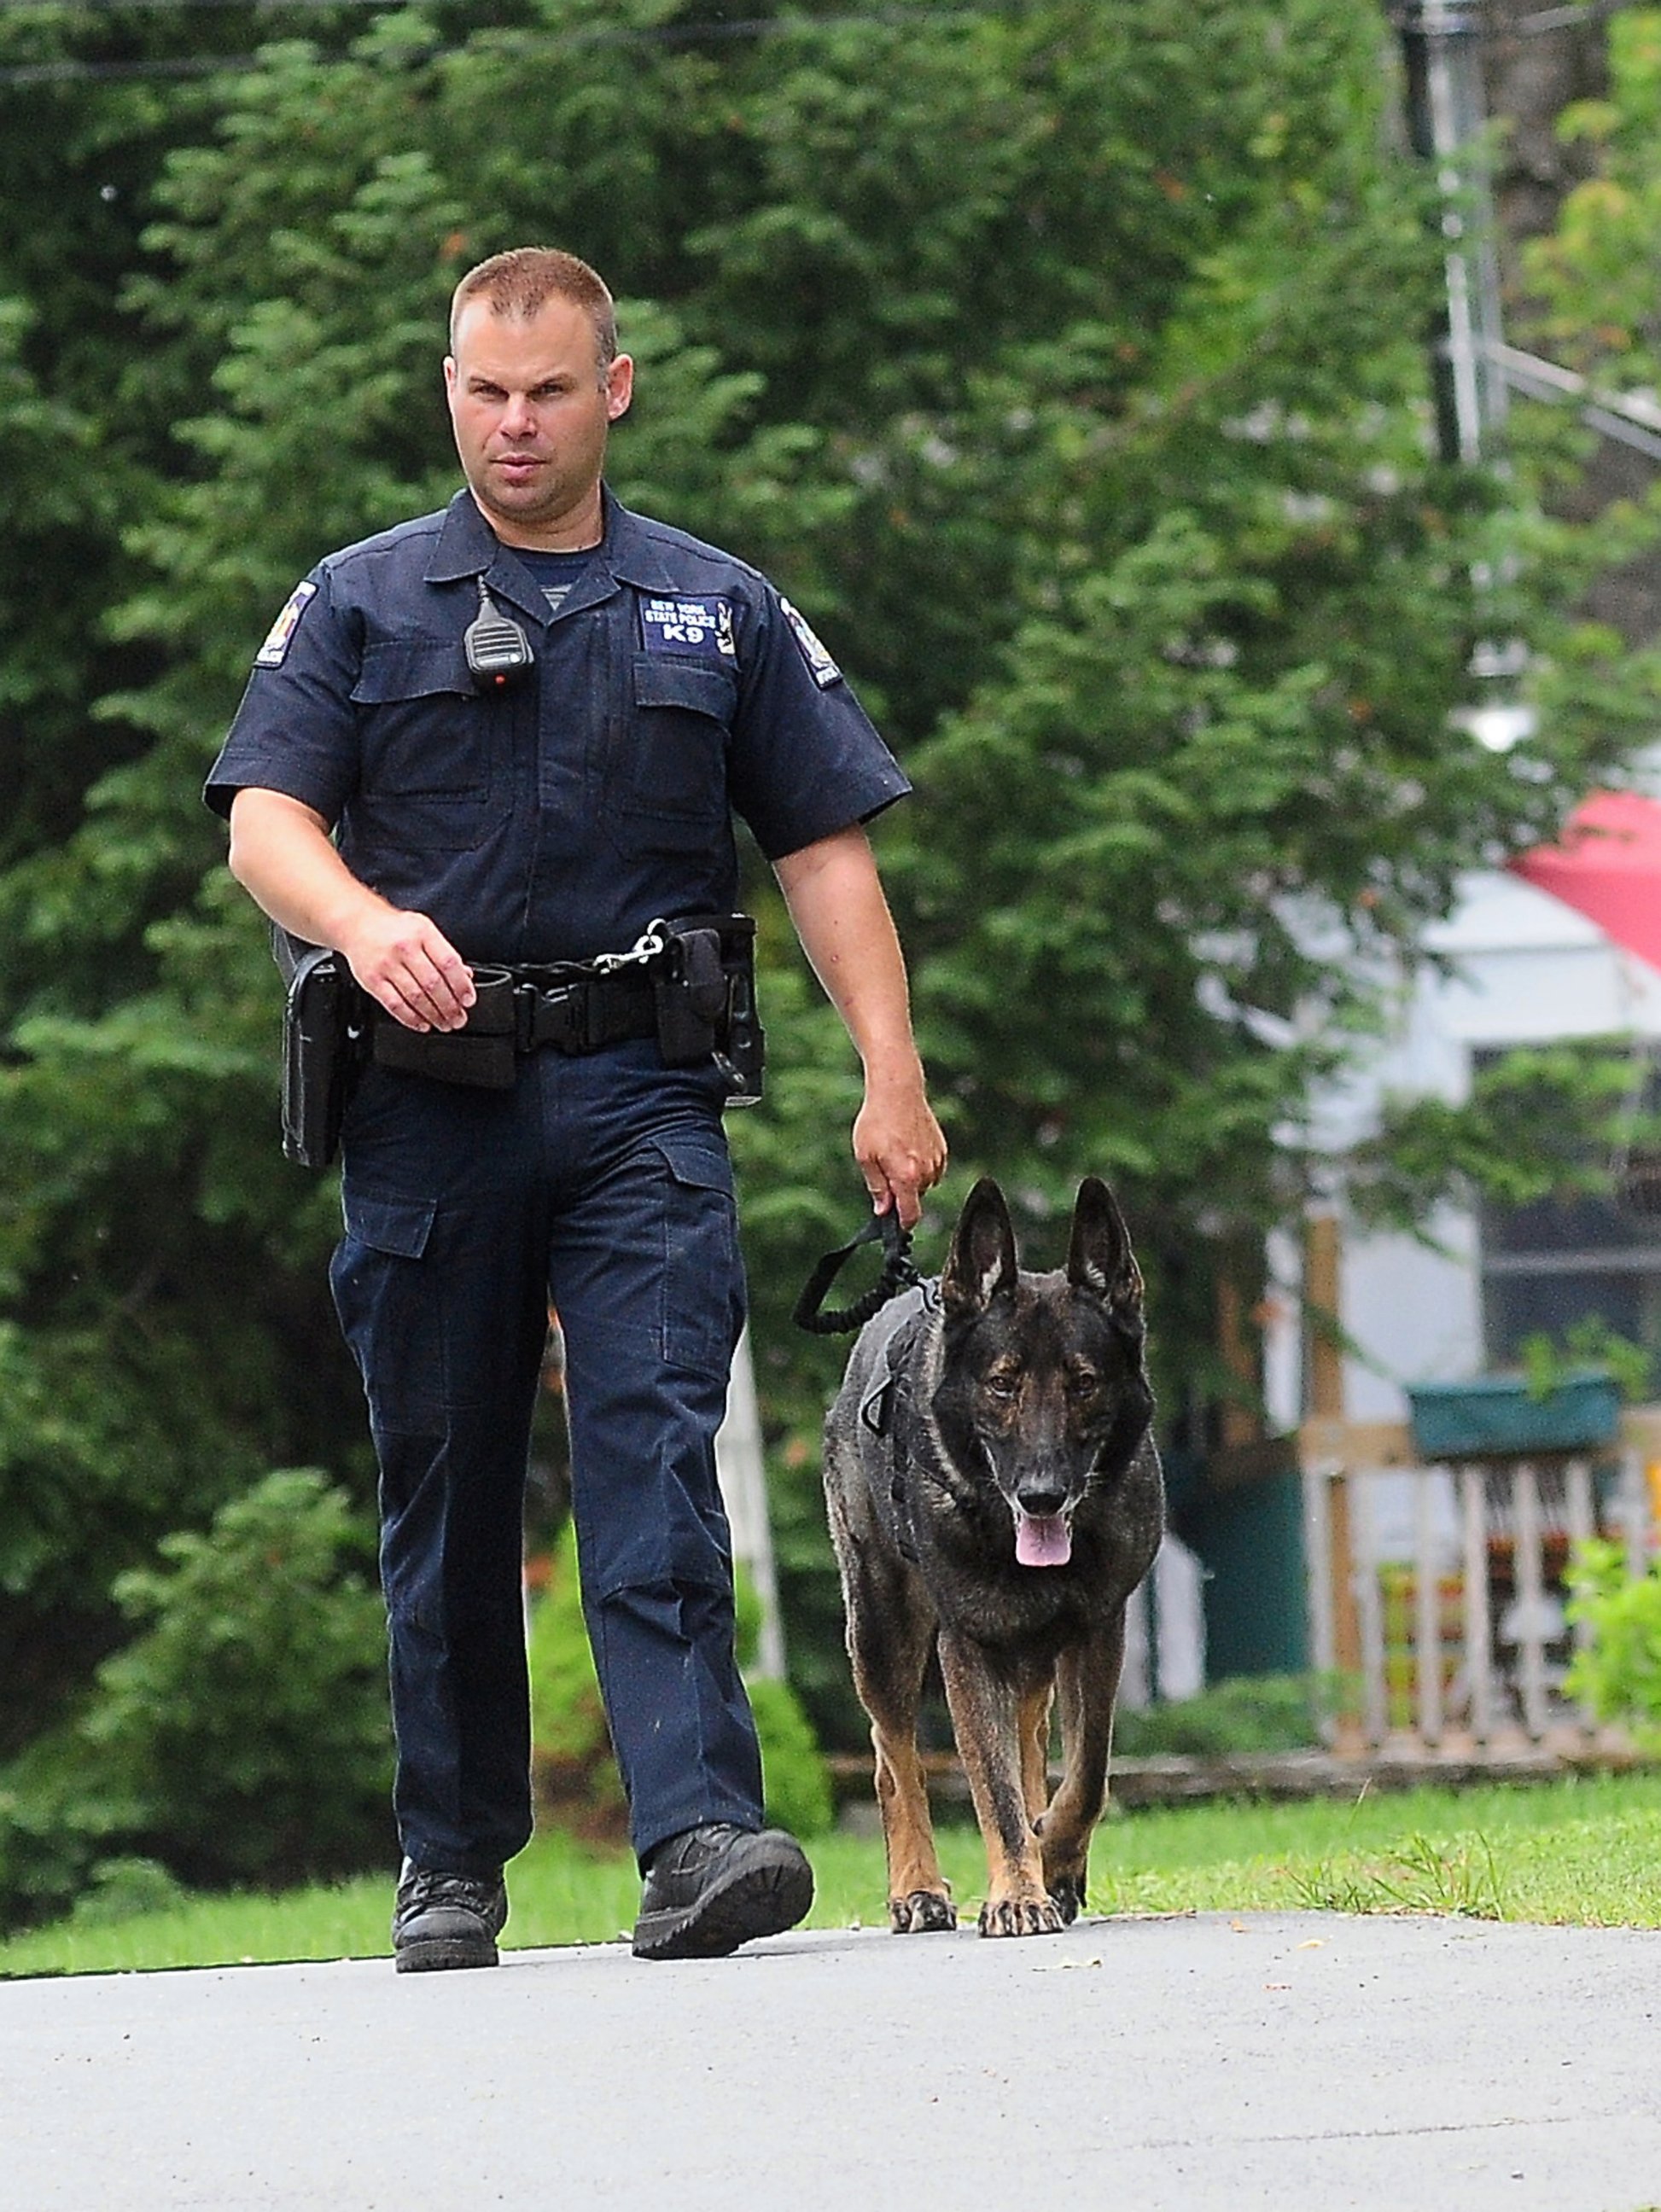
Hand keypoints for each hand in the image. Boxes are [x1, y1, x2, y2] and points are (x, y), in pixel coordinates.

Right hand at [339, 906, 475, 1031]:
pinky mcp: (372, 980)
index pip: (448, 963)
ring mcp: (387, 964)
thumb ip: (444, 952)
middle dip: (450, 1006)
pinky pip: (395, 1004)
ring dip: (434, 1015)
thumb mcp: (423, 929)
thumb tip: (465, 976)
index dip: (461, 985)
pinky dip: (411, 1018)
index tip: (468, 1000)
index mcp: (422, 933)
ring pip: (416, 997)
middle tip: (459, 1019)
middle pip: (433, 984)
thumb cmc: (393, 927)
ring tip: (444, 1024)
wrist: (356, 923)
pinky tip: (422, 1023)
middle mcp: (405, 948)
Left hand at [853, 1077, 947, 1230]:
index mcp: (906, 1177)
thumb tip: (883, 1209)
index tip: (895, 1225)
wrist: (898, 1091)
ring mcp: (937, 1160)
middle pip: (915, 1198)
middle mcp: (926, 1172)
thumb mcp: (865, 1157)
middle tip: (883, 1170)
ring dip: (911, 1178)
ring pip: (924, 1183)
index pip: (910, 1215)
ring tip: (894, 1152)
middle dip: (901, 1193)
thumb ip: (877, 1187)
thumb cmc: (877, 1121)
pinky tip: (906, 1146)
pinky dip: (920, 1164)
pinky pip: (931, 1168)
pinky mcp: (941, 1148)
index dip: (902, 1224)